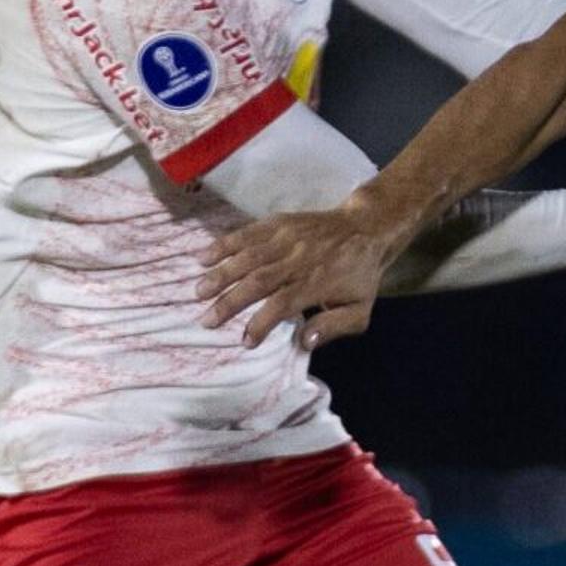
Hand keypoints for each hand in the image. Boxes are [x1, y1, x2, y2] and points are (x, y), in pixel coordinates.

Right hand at [203, 200, 400, 347]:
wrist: (367, 227)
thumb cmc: (359, 276)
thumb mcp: (360, 310)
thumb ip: (334, 327)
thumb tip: (304, 343)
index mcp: (316, 283)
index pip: (282, 305)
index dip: (261, 323)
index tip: (245, 341)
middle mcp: (298, 260)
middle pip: (258, 282)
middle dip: (230, 302)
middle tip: (206, 321)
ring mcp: (287, 238)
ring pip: (248, 257)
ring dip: (221, 274)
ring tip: (199, 292)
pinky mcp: (279, 222)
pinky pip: (248, 233)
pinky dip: (224, 244)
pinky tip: (203, 257)